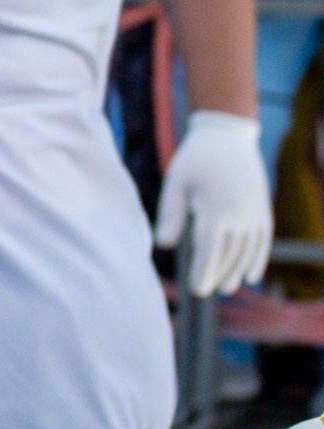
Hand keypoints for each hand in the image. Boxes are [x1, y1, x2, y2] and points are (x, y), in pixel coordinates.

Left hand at [156, 111, 272, 295]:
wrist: (227, 137)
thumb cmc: (194, 161)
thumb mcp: (176, 184)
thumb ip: (171, 216)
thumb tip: (165, 246)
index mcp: (216, 211)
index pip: (210, 251)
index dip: (204, 272)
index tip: (197, 290)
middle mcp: (240, 216)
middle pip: (230, 255)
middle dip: (218, 275)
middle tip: (206, 291)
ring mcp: (255, 213)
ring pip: (248, 252)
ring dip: (238, 271)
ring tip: (227, 287)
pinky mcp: (263, 210)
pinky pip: (263, 241)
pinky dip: (258, 259)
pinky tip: (251, 275)